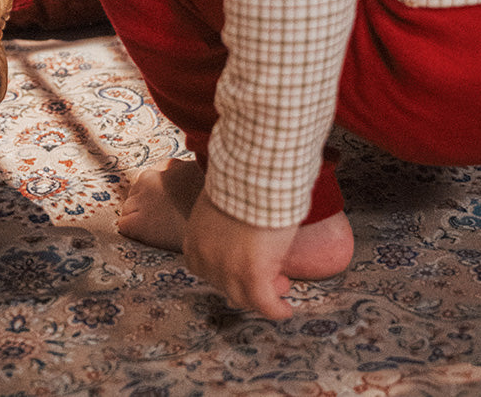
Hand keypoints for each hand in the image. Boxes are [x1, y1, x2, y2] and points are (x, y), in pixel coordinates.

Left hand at [183, 191, 297, 321]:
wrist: (255, 171)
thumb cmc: (243, 178)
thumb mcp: (221, 202)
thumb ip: (221, 222)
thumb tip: (237, 227)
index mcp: (195, 242)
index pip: (208, 270)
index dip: (229, 271)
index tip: (247, 266)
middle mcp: (206, 260)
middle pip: (226, 285)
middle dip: (248, 283)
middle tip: (272, 276)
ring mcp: (228, 270)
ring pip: (246, 297)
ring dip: (264, 294)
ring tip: (282, 285)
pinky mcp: (253, 275)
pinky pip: (265, 304)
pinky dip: (275, 310)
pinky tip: (286, 310)